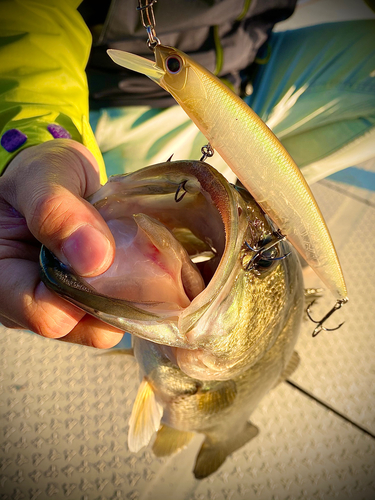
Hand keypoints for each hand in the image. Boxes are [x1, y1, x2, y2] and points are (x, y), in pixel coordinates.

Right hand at [0, 139, 123, 346]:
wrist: (54, 176)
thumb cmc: (37, 173)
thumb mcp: (40, 176)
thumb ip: (57, 211)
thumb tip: (95, 260)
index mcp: (2, 278)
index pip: (44, 315)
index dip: (84, 296)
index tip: (109, 258)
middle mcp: (24, 302)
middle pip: (77, 327)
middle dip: (110, 298)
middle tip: (129, 257)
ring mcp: (56, 302)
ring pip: (100, 324)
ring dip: (123, 295)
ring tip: (128, 255)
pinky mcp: (82, 299)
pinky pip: (112, 312)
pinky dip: (129, 291)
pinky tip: (131, 262)